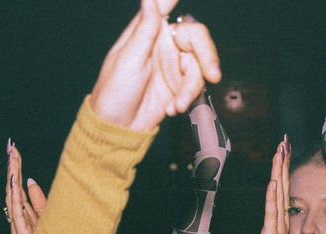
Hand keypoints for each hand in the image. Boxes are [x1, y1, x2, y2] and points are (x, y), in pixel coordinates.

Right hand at [6, 142, 45, 233]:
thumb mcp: (49, 215)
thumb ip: (38, 199)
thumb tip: (29, 180)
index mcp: (24, 214)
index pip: (17, 186)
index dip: (15, 168)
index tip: (14, 149)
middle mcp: (18, 219)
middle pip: (12, 188)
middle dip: (12, 167)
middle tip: (11, 147)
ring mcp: (18, 227)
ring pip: (12, 196)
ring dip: (12, 175)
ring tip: (12, 157)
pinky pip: (15, 210)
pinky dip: (14, 194)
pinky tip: (14, 179)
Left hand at [89, 0, 220, 131]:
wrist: (117, 129)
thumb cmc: (113, 93)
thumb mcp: (128, 60)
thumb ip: (144, 30)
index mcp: (148, 31)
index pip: (164, 5)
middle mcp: (164, 44)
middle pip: (196, 37)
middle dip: (207, 55)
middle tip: (212, 74)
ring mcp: (173, 65)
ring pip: (199, 66)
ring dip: (191, 88)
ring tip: (177, 104)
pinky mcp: (179, 86)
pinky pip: (196, 86)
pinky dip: (188, 99)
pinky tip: (172, 108)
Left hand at [247, 140, 290, 233]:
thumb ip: (271, 228)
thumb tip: (272, 220)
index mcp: (281, 220)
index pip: (282, 189)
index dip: (283, 169)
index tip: (283, 151)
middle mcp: (282, 220)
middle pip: (283, 185)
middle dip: (283, 162)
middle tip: (284, 141)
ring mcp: (278, 227)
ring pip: (279, 193)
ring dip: (279, 172)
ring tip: (280, 152)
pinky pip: (271, 212)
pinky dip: (271, 195)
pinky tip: (272, 181)